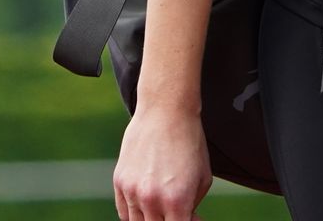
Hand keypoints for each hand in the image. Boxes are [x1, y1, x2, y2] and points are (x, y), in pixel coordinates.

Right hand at [113, 103, 211, 220]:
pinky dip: (135, 213)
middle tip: (177, 210)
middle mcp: (151, 199)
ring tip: (163, 204)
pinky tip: (148, 201)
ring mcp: (132, 192)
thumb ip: (193, 207)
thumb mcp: (203, 178)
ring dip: (151, 219)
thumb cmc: (190, 143)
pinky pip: (124, 212)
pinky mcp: (119, 182)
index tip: (190, 218)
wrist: (166, 112)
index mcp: (177, 200)